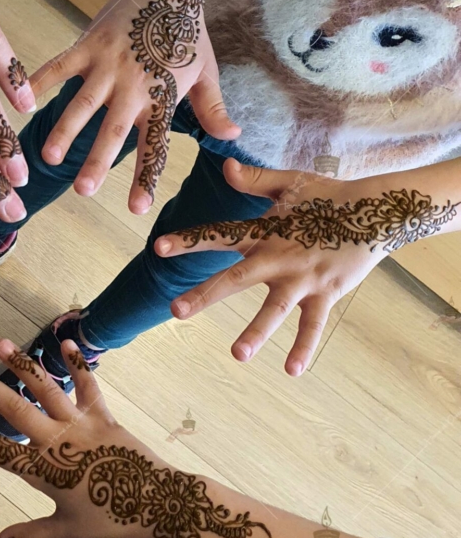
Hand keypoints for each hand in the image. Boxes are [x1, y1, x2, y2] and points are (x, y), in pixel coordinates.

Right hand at [0, 340, 271, 537]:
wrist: (159, 505)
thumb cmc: (111, 520)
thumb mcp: (66, 532)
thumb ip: (30, 536)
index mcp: (44, 472)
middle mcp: (57, 442)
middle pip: (16, 410)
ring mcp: (81, 425)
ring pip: (47, 389)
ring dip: (23, 365)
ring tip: (1, 343)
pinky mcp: (103, 416)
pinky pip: (88, 385)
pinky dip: (78, 364)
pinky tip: (66, 342)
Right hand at [29, 0, 238, 213]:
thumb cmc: (187, 31)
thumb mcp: (206, 71)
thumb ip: (213, 108)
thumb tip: (233, 137)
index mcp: (163, 97)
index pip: (154, 145)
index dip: (145, 178)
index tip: (136, 208)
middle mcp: (134, 85)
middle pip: (114, 131)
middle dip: (97, 161)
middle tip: (84, 191)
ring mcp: (108, 65)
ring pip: (82, 104)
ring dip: (64, 131)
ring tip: (48, 157)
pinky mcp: (88, 45)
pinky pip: (59, 66)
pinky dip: (40, 81)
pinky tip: (22, 103)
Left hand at [154, 160, 460, 374]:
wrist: (379, 211)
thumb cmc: (329, 196)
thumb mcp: (291, 184)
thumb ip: (256, 180)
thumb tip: (226, 166)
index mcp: (265, 232)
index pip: (220, 235)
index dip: (189, 241)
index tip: (158, 248)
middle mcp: (279, 258)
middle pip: (236, 279)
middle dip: (205, 294)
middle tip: (176, 310)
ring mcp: (302, 279)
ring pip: (274, 309)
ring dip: (256, 332)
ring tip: (237, 355)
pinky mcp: (325, 293)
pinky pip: (312, 324)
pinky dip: (304, 347)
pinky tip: (292, 371)